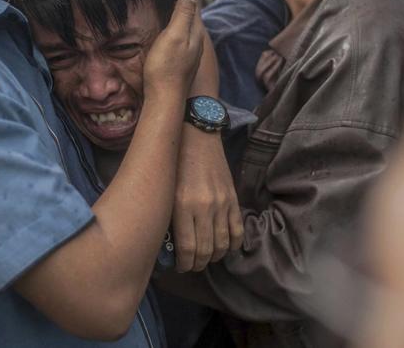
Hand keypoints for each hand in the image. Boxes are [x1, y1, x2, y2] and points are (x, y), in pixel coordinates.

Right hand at [144, 0, 203, 94]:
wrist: (165, 99)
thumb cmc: (167, 68)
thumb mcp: (175, 36)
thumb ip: (184, 14)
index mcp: (195, 30)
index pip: (192, 0)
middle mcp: (195, 38)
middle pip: (190, 9)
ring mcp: (189, 49)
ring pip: (186, 21)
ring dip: (179, 6)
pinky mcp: (180, 57)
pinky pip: (180, 31)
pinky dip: (175, 19)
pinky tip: (168, 21)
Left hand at [173, 128, 243, 271]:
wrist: (197, 137)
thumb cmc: (174, 163)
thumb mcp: (165, 190)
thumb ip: (170, 217)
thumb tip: (171, 245)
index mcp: (182, 205)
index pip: (187, 247)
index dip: (185, 263)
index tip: (180, 267)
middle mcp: (204, 207)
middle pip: (206, 250)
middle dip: (198, 264)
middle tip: (192, 265)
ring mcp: (222, 203)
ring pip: (223, 244)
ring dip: (215, 257)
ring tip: (207, 259)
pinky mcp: (233, 198)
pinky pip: (238, 230)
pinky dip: (233, 244)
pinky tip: (225, 248)